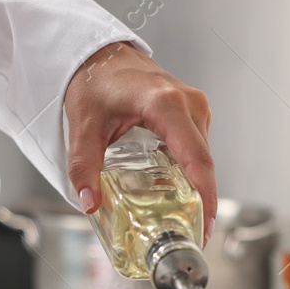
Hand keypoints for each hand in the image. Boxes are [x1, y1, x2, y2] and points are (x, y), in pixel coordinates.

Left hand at [63, 42, 217, 237]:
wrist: (100, 54)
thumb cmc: (95, 81)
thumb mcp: (84, 127)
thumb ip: (84, 167)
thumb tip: (90, 203)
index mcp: (165, 105)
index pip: (196, 159)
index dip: (205, 196)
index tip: (206, 225)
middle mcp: (188, 104)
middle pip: (204, 162)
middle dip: (203, 201)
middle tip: (194, 234)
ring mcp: (194, 106)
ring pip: (203, 156)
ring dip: (198, 187)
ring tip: (184, 218)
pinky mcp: (192, 111)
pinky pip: (198, 147)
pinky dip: (191, 171)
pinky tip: (178, 192)